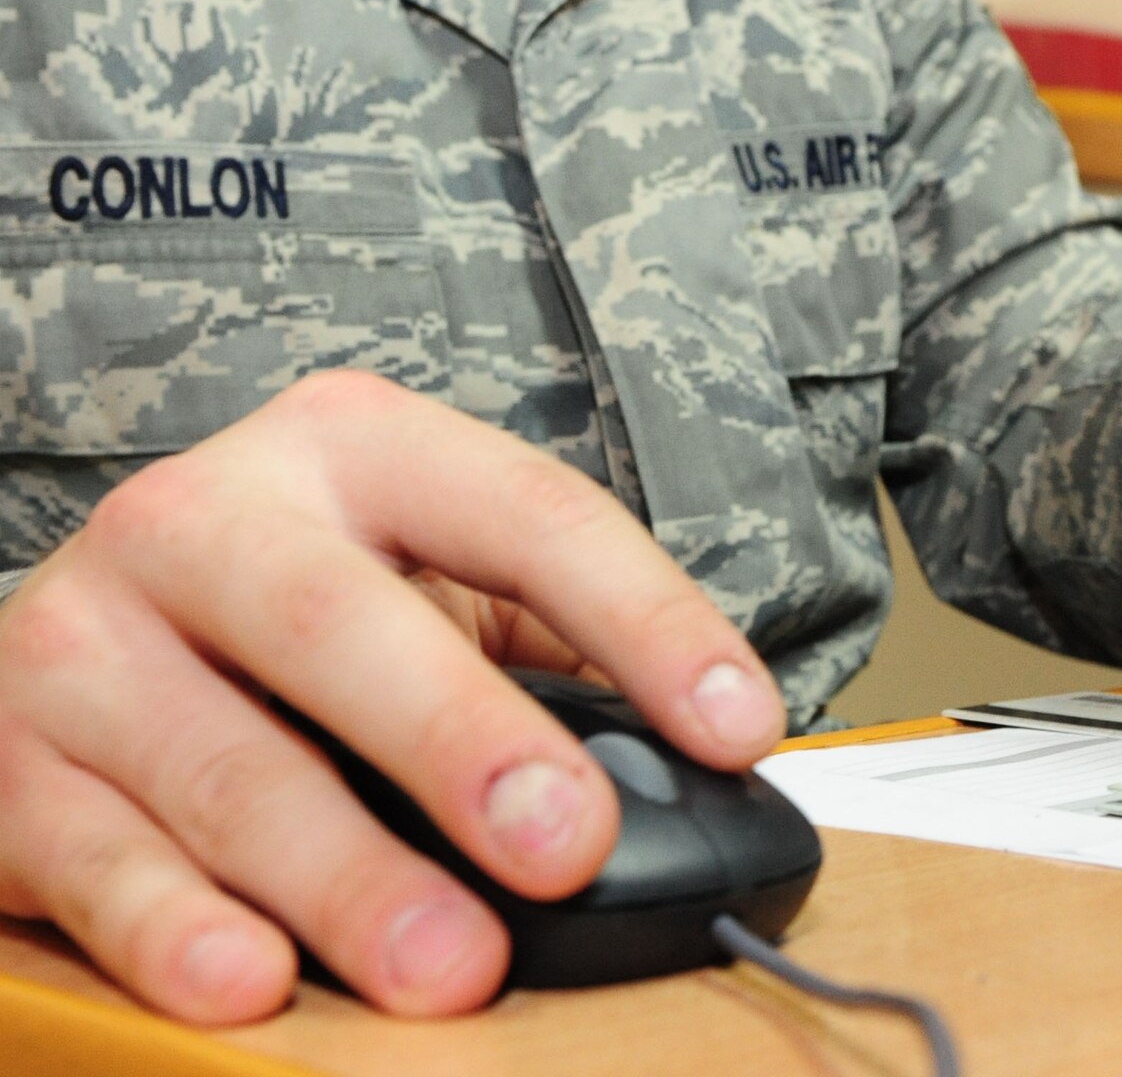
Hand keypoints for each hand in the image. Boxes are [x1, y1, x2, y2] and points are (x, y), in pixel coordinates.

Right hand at [0, 372, 784, 1022]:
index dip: (645, 620)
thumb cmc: (293, 617)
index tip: (739, 726)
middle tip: (571, 842)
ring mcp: (90, 638)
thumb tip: (697, 768)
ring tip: (452, 964)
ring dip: (350, 878)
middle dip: (466, 741)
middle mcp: (208, 518)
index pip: (527, 515)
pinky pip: (97, 862)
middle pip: (345, 626)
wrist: (78, 634)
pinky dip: (176, 929)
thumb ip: (535, 649)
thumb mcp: (422, 579)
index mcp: (351, 450)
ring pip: (229, 767)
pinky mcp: (6, 762)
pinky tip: (249, 981)